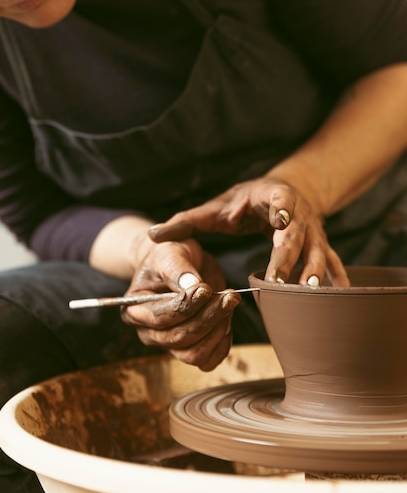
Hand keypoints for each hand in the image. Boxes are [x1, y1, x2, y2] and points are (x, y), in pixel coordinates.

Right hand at [120, 238, 240, 370]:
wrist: (179, 262)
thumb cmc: (168, 256)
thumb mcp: (169, 253)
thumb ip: (178, 269)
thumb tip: (194, 287)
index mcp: (135, 310)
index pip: (161, 318)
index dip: (185, 307)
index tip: (205, 289)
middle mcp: (149, 332)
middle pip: (179, 338)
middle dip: (208, 318)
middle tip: (229, 295)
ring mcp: (170, 344)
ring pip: (194, 354)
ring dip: (216, 331)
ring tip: (230, 303)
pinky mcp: (191, 347)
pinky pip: (208, 360)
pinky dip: (221, 344)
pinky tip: (228, 321)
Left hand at [148, 176, 348, 286]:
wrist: (279, 193)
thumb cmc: (242, 202)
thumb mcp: (215, 207)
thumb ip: (185, 222)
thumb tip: (152, 235)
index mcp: (273, 197)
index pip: (280, 201)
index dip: (282, 211)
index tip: (280, 222)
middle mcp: (298, 213)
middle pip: (297, 235)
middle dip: (291, 257)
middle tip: (282, 281)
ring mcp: (312, 230)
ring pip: (317, 251)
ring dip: (316, 272)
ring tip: (311, 293)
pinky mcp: (319, 246)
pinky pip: (332, 263)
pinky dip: (337, 279)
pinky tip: (341, 299)